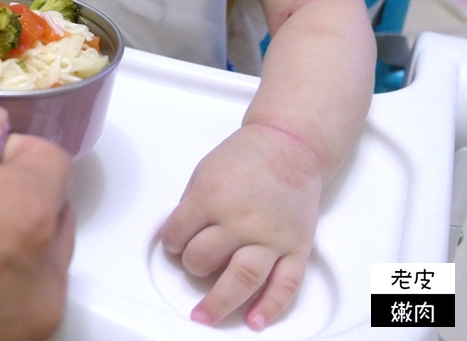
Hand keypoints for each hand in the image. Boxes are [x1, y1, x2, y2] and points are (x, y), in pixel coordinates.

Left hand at [160, 124, 322, 329]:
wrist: (289, 146)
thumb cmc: (245, 158)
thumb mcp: (203, 173)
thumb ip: (190, 207)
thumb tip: (172, 236)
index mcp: (211, 197)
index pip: (178, 233)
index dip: (170, 242)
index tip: (173, 245)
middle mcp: (240, 220)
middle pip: (204, 259)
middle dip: (192, 266)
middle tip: (193, 265)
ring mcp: (270, 236)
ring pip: (242, 278)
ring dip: (220, 302)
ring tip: (205, 317)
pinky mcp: (296, 247)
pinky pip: (285, 284)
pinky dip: (270, 307)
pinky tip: (254, 321)